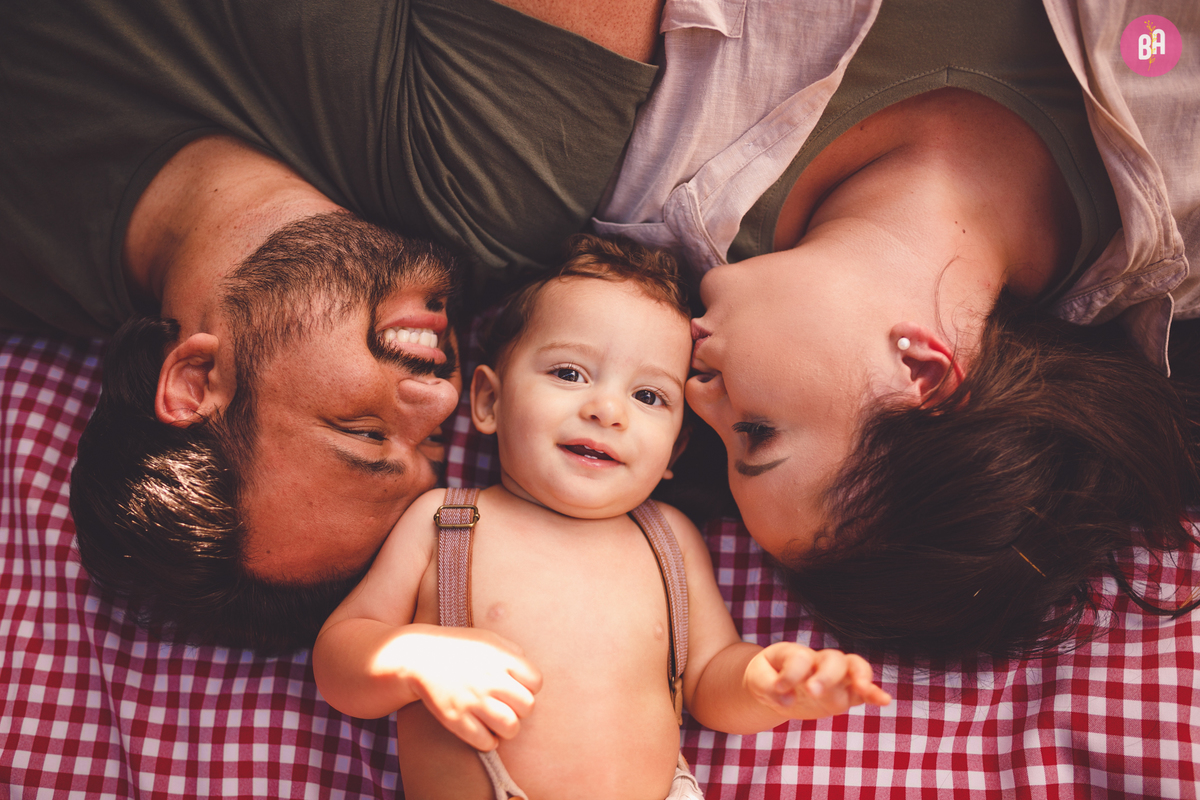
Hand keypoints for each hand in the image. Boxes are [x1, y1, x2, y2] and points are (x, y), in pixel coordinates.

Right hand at [379, 625, 542, 750]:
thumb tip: (529, 673)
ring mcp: (472, 701)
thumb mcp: (487, 639)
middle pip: (527, 707)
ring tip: (499, 723)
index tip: (517, 688)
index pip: (536, 682)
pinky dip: (489, 741)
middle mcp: (489, 680)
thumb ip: (512, 652)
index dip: (529, 688)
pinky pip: (486, 742)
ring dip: (508, 728)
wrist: (418, 657)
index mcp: (500, 659)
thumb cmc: (458, 648)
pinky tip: (484, 733)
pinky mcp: (456, 719)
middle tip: (508, 707)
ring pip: (511, 727)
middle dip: (521, 710)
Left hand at [745, 642, 890, 719]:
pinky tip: (884, 700)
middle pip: (833, 659)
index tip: (779, 690)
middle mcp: (818, 661)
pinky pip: (863, 692)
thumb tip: (789, 699)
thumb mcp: (756, 679)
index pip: (801, 658)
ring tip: (864, 689)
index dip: (791, 674)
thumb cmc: (766, 678)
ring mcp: (834, 677)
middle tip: (812, 691)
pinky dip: (875, 694)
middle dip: (826, 675)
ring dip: (860, 678)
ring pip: (854, 668)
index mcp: (795, 653)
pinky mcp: (844, 694)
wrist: (775, 686)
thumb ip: (768, 686)